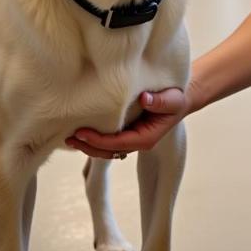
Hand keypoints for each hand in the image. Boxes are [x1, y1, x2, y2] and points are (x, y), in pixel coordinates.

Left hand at [66, 87, 187, 158]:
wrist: (181, 99)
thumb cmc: (176, 99)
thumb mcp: (172, 99)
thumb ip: (159, 101)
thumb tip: (143, 98)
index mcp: (146, 139)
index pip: (117, 143)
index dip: (98, 140)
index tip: (81, 132)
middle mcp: (137, 142)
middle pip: (108, 151)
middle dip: (88, 147)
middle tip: (69, 138)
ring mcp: (132, 138)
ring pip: (106, 149)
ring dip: (89, 145)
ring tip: (70, 137)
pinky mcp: (128, 132)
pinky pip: (109, 140)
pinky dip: (95, 138)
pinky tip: (83, 131)